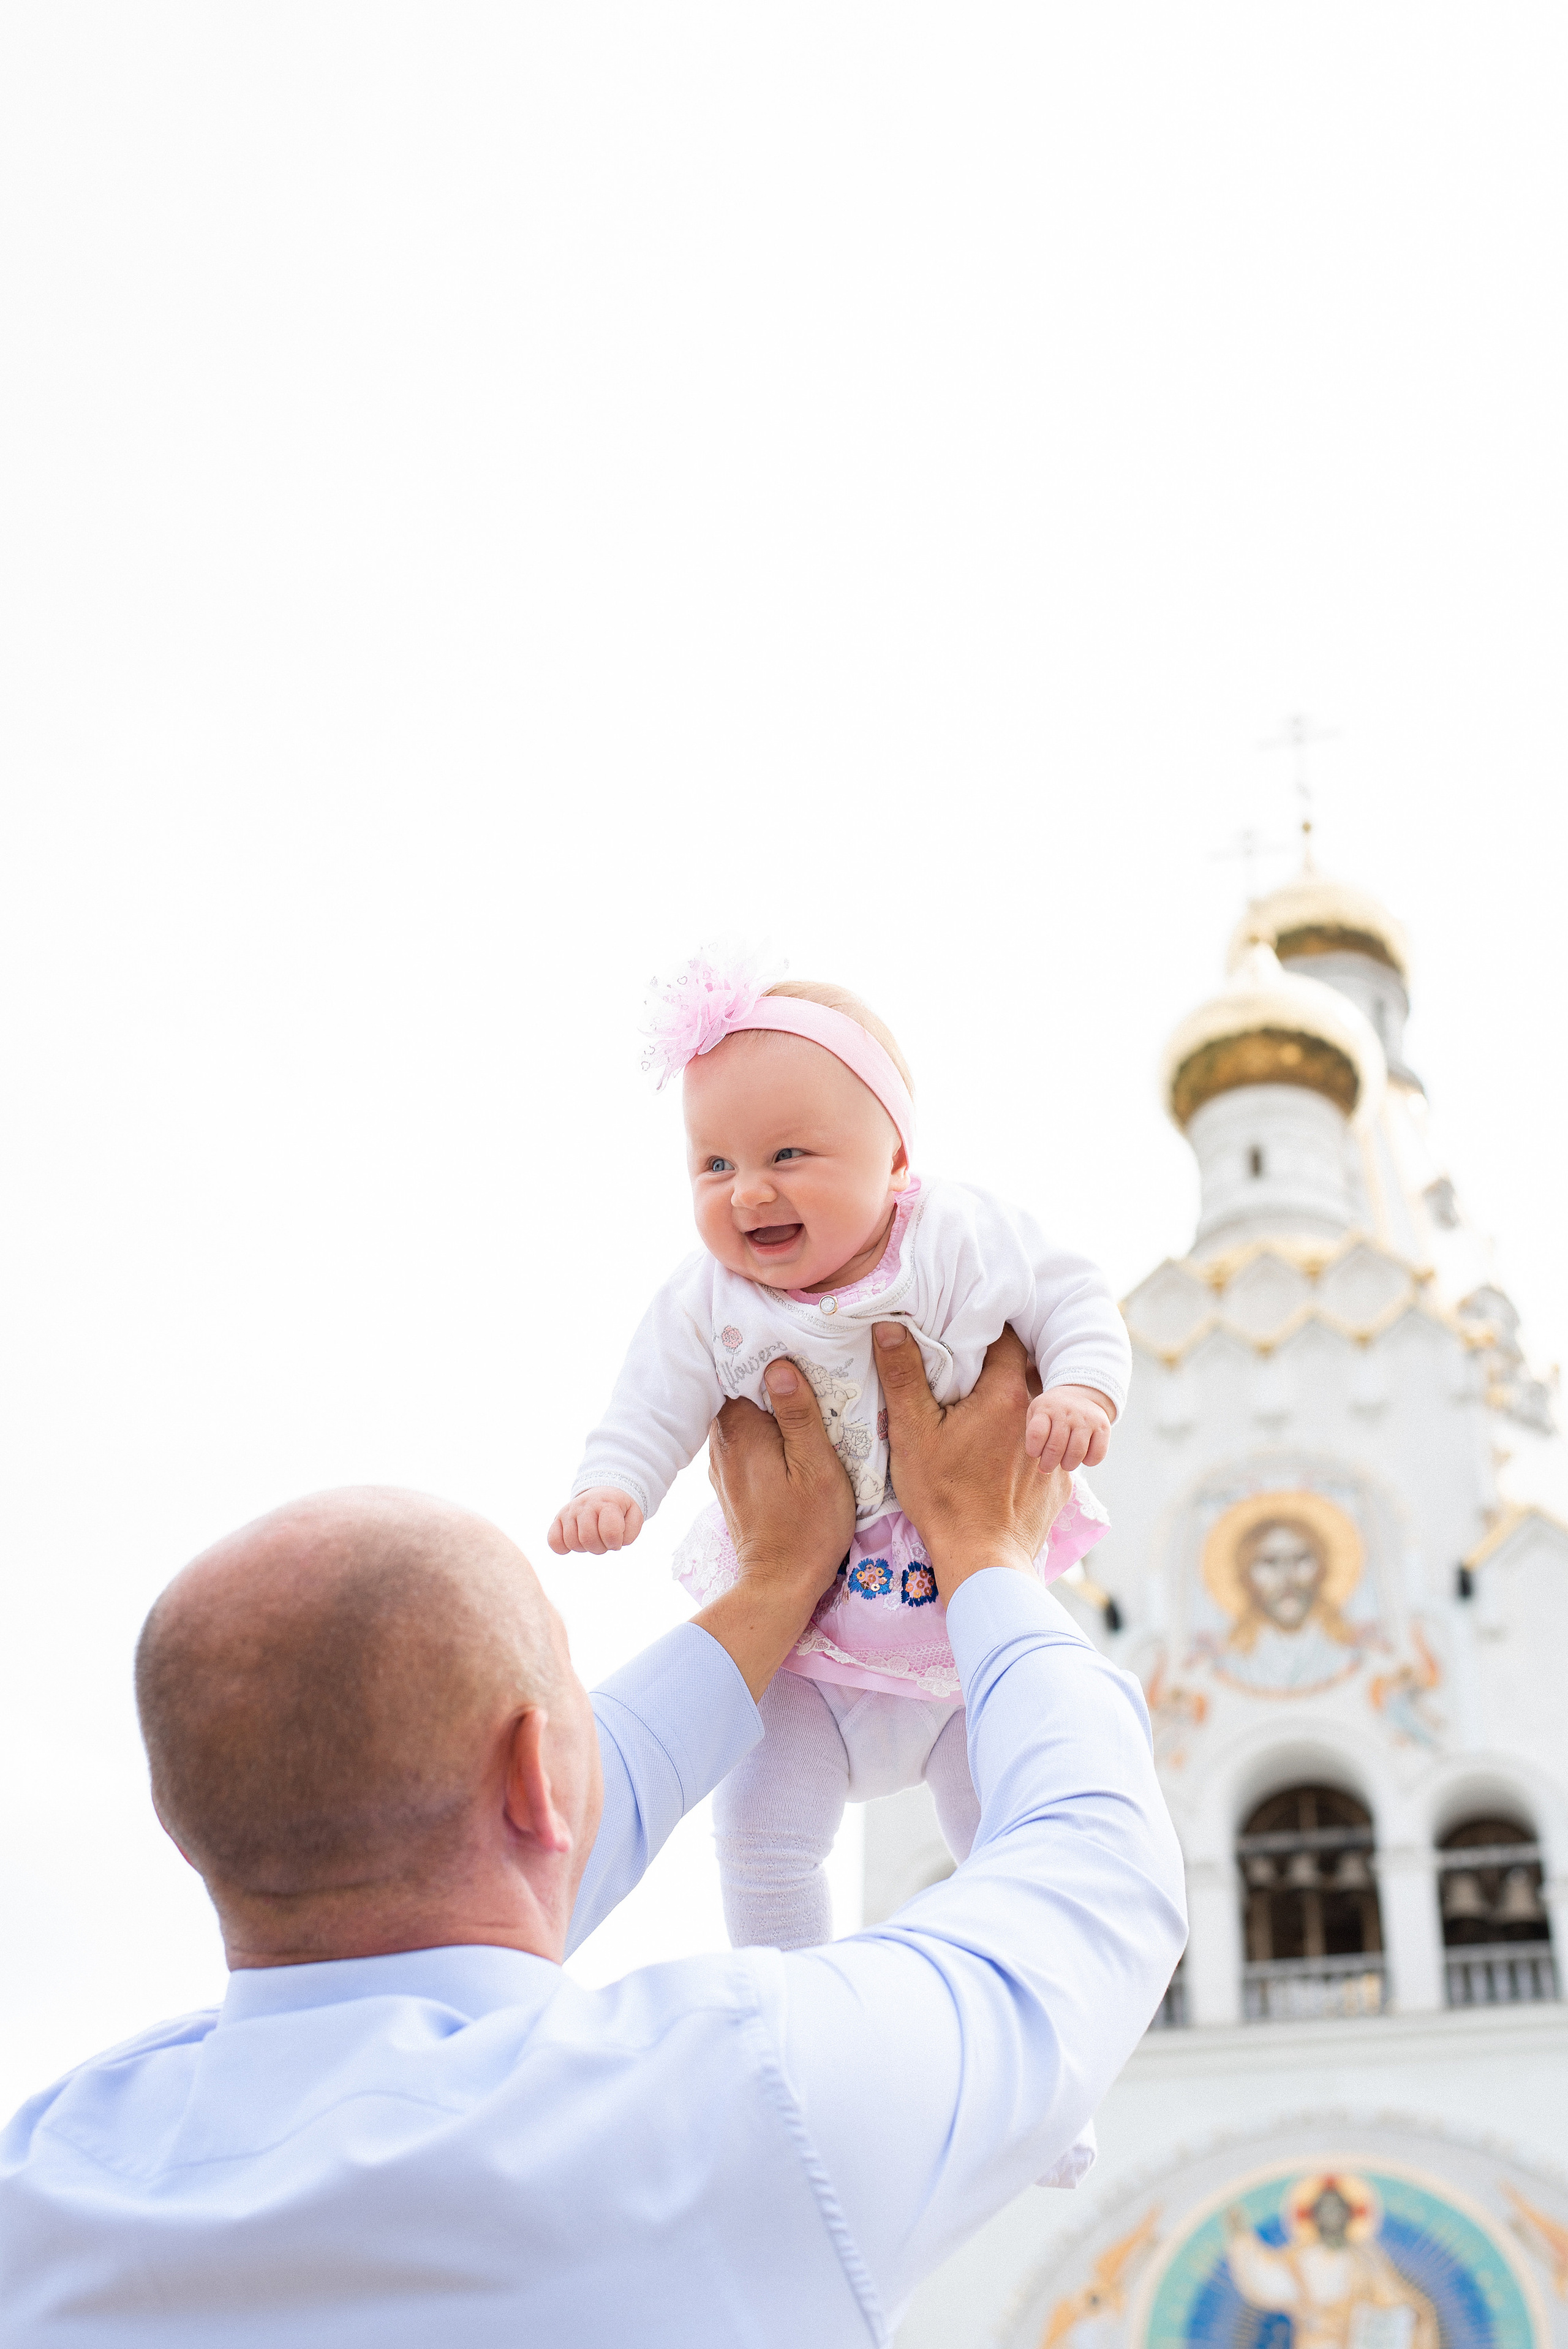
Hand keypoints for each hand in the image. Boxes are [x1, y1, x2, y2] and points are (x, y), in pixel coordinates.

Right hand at [548, 1487, 645, 1555]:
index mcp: (607, 1503)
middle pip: (588, 1539)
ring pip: (572, 1542)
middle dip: (600, 1548)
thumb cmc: (619, 1509)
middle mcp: (586, 1504)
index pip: (610, 1532)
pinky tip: (574, 1542)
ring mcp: (570, 1510)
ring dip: (584, 1548)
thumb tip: (614, 1543)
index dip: (615, 1542)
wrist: (604, 1492)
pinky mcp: (558, 1518)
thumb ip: (631, 1532)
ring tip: (592, 1538)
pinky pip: (553, 1540)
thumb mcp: (634, 1516)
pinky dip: (563, 1547)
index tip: (617, 1540)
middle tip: (604, 1541)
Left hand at [695, 1356, 854, 1698]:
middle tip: (807, 1361)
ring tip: (803, 1390)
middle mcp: (721, 1442)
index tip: (797, 1342)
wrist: (780, 1584)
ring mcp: (722, 1463)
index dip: (768, 1354)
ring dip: (767, 1403)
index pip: (742, 1371)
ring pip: (742, 1415)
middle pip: (740, 1390)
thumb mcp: (817, 1466)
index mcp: (740, 1431)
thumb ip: (798, 1414)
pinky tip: (788, 1430)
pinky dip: (763, 1429)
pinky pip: (745, 1439)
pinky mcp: (731, 1481)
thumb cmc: (808, 1526)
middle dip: (767, 1376)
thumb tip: (779, 1364)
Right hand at [874, 1322, 1069, 1596]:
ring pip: (1035, 1413)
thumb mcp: (912, 1432)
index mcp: (1006, 1394)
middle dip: (997, 1369)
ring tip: (981, 1420)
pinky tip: (999, 1461)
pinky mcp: (1059, 1483)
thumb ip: (903, 1375)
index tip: (961, 1334)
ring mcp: (1054, 1452)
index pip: (1005, 1339)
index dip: (983, 1331)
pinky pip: (1043, 1449)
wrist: (982, 1560)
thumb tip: (889, 1325)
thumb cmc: (944, 1496)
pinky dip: (1024, 1447)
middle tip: (966, 1376)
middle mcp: (1039, 1416)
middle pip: (1022, 1373)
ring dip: (1012, 1409)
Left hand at [1025, 1384, 1112, 1472]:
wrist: (1078, 1395)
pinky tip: (1082, 1458)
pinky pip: (1097, 1454)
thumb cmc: (1051, 1413)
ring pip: (1076, 1453)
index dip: (1033, 1450)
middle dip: (1049, 1464)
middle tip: (1047, 1467)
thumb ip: (1033, 1437)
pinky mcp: (1103, 1426)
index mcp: (1046, 1408)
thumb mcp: (1036, 1415)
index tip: (1035, 1453)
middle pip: (1055, 1448)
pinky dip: (1089, 1462)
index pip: (1036, 1434)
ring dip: (1068, 1465)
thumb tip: (1041, 1467)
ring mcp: (1086, 1418)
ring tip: (1064, 1464)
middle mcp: (1067, 1412)